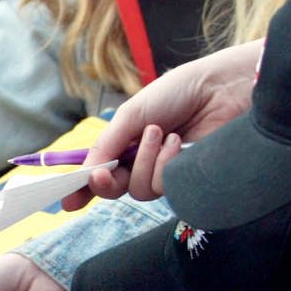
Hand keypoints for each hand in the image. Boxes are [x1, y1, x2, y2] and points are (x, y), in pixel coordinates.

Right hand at [63, 41, 262, 210]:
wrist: (222, 90)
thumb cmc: (179, 92)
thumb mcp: (132, 113)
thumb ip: (106, 145)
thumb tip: (86, 174)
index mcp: (124, 142)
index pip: (98, 172)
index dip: (82, 188)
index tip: (68, 201)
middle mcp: (141, 160)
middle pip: (113, 189)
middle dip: (104, 183)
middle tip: (103, 174)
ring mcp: (163, 171)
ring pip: (138, 190)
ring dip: (144, 161)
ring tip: (161, 133)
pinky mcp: (185, 180)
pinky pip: (162, 186)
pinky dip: (165, 163)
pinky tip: (178, 143)